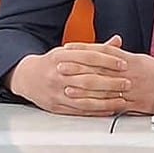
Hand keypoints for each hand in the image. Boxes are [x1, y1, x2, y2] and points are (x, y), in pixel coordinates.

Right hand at [7, 35, 140, 115]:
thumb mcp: (69, 51)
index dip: (108, 61)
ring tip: (122, 99)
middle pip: (89, 79)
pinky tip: (109, 109)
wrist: (26, 77)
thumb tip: (117, 41)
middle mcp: (57, 74)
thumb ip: (94, 49)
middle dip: (111, 83)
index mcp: (60, 57)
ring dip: (107, 100)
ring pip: (85, 98)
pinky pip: (79, 110)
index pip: (88, 57)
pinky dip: (96, 110)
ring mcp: (56, 92)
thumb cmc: (52, 63)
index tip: (123, 64)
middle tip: (127, 83)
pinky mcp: (56, 106)